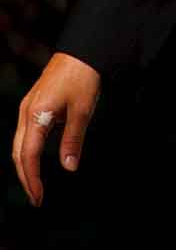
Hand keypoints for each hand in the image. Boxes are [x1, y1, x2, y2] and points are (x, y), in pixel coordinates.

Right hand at [12, 52, 101, 206]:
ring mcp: (26, 108)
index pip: (27, 156)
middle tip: (36, 198)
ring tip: (35, 185)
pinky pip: (23, 134)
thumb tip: (69, 167)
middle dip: (25, 177)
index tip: (39, 197)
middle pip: (17, 153)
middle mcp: (25, 113)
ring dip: (24, 166)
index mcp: (36, 115)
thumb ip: (73, 140)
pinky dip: (26, 152)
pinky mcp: (32, 105)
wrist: (81, 51)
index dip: (32, 179)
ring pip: (18, 145)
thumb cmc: (84, 77)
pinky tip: (35, 161)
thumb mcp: (83, 110)